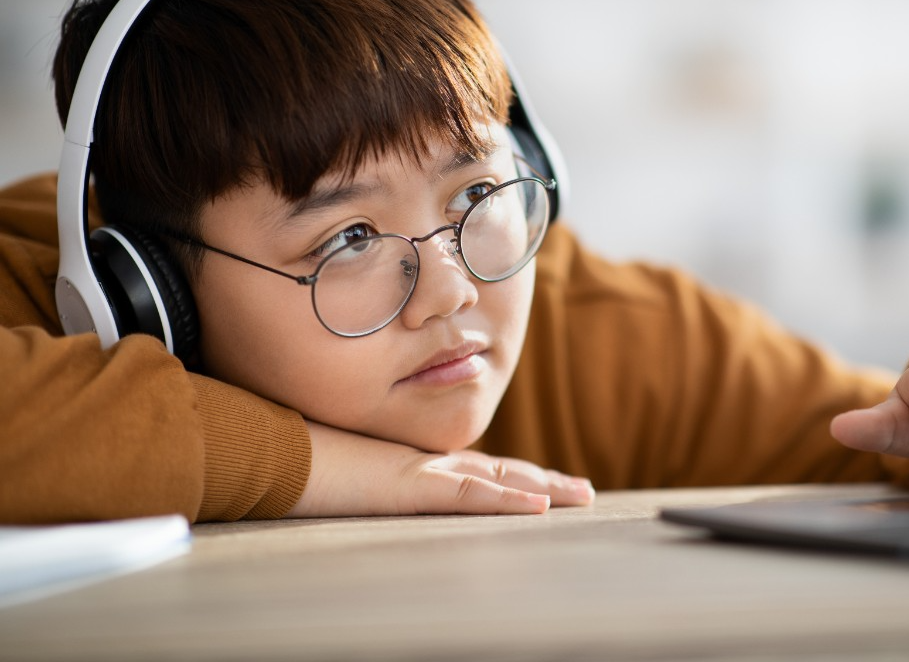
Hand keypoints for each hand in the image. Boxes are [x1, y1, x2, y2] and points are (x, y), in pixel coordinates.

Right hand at [285, 420, 594, 517]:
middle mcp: (430, 463)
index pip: (482, 469)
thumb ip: (374, 478)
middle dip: (547, 483)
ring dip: (544, 491)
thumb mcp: (349, 473)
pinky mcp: (412, 486)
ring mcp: (425, 472)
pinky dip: (506, 500)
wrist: (274, 450)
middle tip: (585, 493)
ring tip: (582, 497)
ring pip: (500, 481)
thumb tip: (375, 485)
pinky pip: (470, 495)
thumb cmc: (302, 461)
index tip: (550, 485)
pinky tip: (538, 507)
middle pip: (503, 472)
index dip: (519, 477)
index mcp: (418, 462)